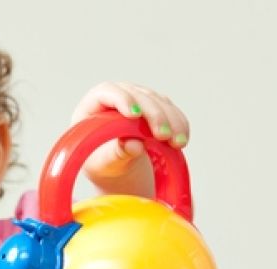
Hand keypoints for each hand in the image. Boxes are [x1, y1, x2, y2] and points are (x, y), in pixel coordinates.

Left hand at [70, 82, 189, 193]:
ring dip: (171, 120)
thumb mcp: (103, 164)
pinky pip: (170, 110)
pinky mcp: (154, 108)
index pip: (108, 92)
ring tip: (177, 143)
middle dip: (154, 114)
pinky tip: (182, 139)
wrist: (115, 169)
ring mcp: (137, 100)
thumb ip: (115, 154)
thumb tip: (135, 145)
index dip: (122, 99)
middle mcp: (117, 97)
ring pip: (158, 101)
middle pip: (138, 95)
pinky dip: (178, 124)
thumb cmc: (100, 165)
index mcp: (93, 105)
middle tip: (162, 136)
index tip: (134, 115)